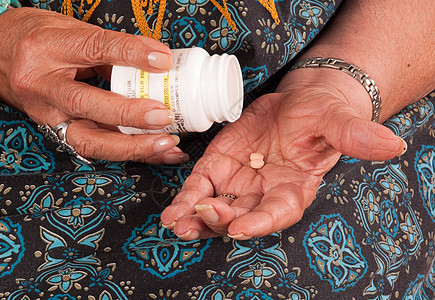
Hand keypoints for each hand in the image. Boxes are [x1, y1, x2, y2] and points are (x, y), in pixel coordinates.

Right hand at [0, 7, 186, 163]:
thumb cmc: (35, 41)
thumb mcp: (69, 31)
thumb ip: (109, 48)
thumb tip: (155, 63)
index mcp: (46, 49)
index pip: (94, 48)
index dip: (131, 54)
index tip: (163, 61)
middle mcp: (43, 85)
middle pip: (87, 104)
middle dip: (130, 115)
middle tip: (164, 116)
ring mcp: (47, 115)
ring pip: (89, 140)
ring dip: (133, 147)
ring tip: (167, 145)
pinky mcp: (56, 132)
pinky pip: (95, 149)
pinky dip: (129, 152)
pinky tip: (156, 152)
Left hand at [161, 69, 405, 239]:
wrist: (298, 103)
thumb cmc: (321, 114)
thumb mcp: (337, 120)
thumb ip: (355, 135)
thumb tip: (392, 145)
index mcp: (294, 189)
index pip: (279, 213)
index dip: (261, 222)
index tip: (242, 228)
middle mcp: (264, 193)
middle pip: (240, 217)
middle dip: (220, 220)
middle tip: (203, 213)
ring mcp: (239, 183)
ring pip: (215, 209)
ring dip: (195, 219)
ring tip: (176, 224)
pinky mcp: (219, 166)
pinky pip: (199, 187)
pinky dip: (185, 199)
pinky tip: (171, 212)